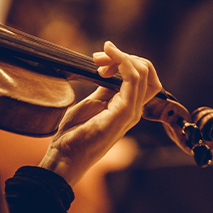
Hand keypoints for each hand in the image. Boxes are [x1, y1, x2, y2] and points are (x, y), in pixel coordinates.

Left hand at [38, 41, 161, 186]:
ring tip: (100, 57)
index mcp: (126, 108)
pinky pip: (133, 80)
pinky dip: (123, 63)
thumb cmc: (74, 136)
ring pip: (143, 72)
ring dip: (122, 57)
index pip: (143, 77)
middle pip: (146, 72)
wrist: (65, 156)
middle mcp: (133, 110)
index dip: (126, 62)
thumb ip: (105, 90)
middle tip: (98, 57)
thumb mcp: (91, 105)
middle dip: (124, 56)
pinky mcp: (124, 113)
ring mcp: (131, 112)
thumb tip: (110, 73)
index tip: (101, 62)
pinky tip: (109, 58)